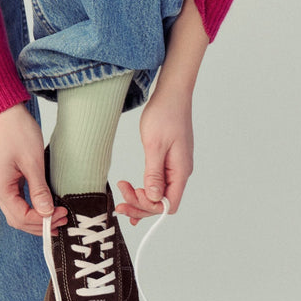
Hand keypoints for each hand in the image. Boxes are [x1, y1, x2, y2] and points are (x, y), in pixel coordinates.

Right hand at [0, 103, 67, 235]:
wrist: (4, 110)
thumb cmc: (16, 131)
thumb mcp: (32, 161)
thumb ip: (39, 190)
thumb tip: (47, 213)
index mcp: (0, 186)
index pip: (21, 217)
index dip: (42, 220)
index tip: (61, 215)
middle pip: (17, 219)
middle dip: (39, 224)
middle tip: (62, 221)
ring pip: (16, 212)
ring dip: (36, 218)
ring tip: (57, 217)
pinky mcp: (5, 178)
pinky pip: (17, 201)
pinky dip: (31, 207)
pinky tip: (46, 206)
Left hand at [116, 83, 193, 225]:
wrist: (172, 94)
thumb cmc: (165, 114)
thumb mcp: (155, 145)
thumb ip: (154, 174)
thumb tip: (155, 198)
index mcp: (180, 171)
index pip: (168, 204)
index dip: (148, 206)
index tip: (130, 196)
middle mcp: (180, 172)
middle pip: (162, 203)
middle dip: (140, 205)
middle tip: (120, 204)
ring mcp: (175, 167)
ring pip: (159, 194)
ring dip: (141, 198)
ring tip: (123, 195)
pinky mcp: (169, 161)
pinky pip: (159, 183)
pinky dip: (146, 190)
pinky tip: (134, 193)